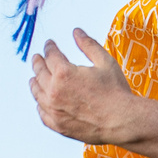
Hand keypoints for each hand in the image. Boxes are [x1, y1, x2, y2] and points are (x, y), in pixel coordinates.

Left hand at [32, 29, 138, 143]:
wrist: (122, 121)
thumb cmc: (116, 93)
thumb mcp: (105, 62)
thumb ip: (88, 45)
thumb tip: (77, 32)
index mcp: (63, 73)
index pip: (50, 55)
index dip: (49, 47)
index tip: (50, 44)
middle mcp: (54, 91)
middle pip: (39, 72)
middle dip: (38, 62)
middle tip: (37, 58)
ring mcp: (54, 109)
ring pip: (37, 92)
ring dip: (35, 82)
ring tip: (34, 78)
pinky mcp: (57, 125)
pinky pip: (42, 113)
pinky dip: (40, 105)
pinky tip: (41, 102)